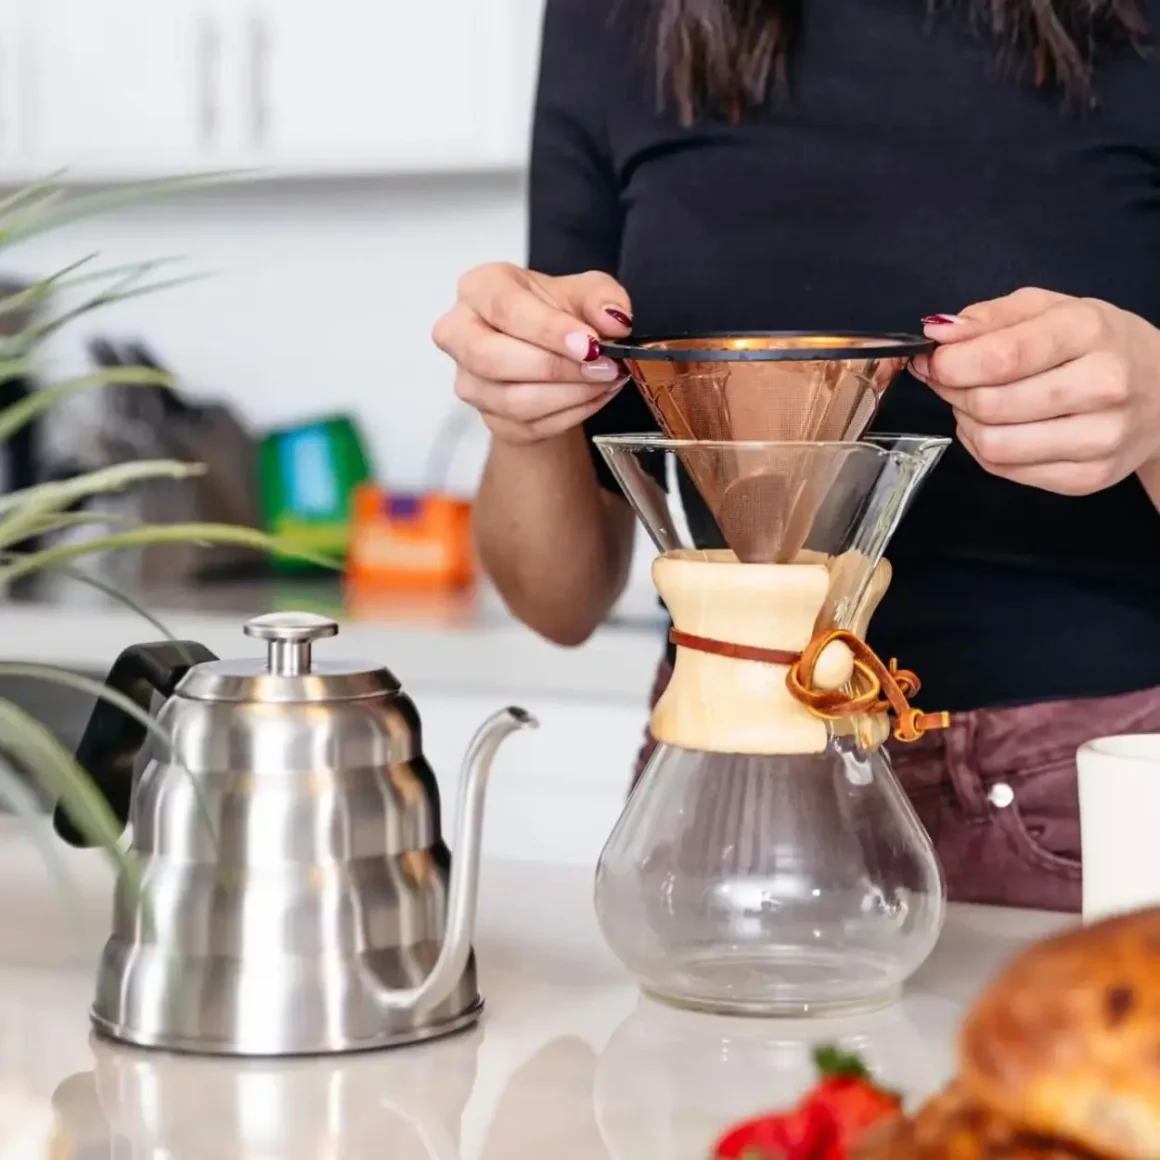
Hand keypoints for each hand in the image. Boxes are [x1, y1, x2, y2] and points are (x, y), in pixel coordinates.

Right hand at [432, 262, 632, 443]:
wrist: (544, 352)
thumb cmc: (553, 313)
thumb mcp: (582, 291)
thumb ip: (602, 298)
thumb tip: (614, 321)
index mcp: (479, 288)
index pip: (506, 310)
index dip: (549, 330)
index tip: (590, 344)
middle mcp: (459, 334)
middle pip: (492, 359)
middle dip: (556, 368)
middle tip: (604, 366)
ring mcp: (469, 382)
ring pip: (512, 401)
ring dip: (569, 395)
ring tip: (606, 380)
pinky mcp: (489, 418)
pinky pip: (529, 426)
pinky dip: (572, 414)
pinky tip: (595, 396)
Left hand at [911, 287, 1159, 495]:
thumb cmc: (1097, 344)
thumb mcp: (1050, 309)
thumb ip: (989, 317)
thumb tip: (938, 333)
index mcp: (1088, 332)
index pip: (1001, 357)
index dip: (951, 364)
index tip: (935, 361)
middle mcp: (1103, 386)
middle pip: (990, 404)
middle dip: (954, 392)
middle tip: (954, 381)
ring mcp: (1099, 438)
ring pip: (992, 444)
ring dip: (966, 423)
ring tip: (977, 404)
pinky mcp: (1087, 477)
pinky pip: (1004, 470)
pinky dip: (984, 449)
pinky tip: (999, 428)